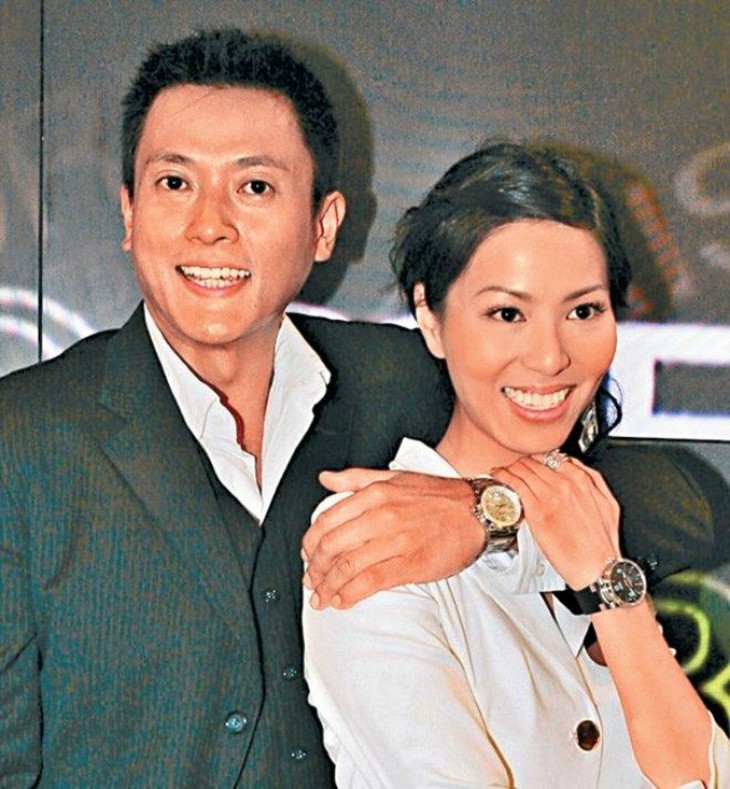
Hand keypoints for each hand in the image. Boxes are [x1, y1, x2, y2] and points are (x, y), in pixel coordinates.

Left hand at [301, 467, 482, 608]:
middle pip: (331, 547)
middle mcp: (382, 515)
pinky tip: (342, 601)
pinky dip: (349, 595)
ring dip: (328, 586)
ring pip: (347, 567)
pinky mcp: (411, 564)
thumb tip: (325, 479)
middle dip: (315, 568)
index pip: (326, 521)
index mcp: (375, 493)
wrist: (479, 512)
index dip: (310, 543)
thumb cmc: (439, 496)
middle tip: (311, 579)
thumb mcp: (395, 478)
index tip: (307, 555)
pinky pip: (370, 582)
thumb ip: (355, 478)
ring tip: (322, 596)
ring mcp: (396, 541)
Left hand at [491, 455, 619, 589]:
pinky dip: (503, 476)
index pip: (552, 457)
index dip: (538, 458)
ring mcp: (549, 495)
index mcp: (582, 479)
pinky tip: (497, 475)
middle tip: (512, 466)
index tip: (531, 462)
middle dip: (521, 462)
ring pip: (522, 470)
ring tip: (501, 470)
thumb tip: (578, 471)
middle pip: (535, 462)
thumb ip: (593, 482)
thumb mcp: (608, 503)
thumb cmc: (602, 542)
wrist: (596, 565)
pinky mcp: (536, 510)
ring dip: (509, 467)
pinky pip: (515, 484)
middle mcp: (564, 483)